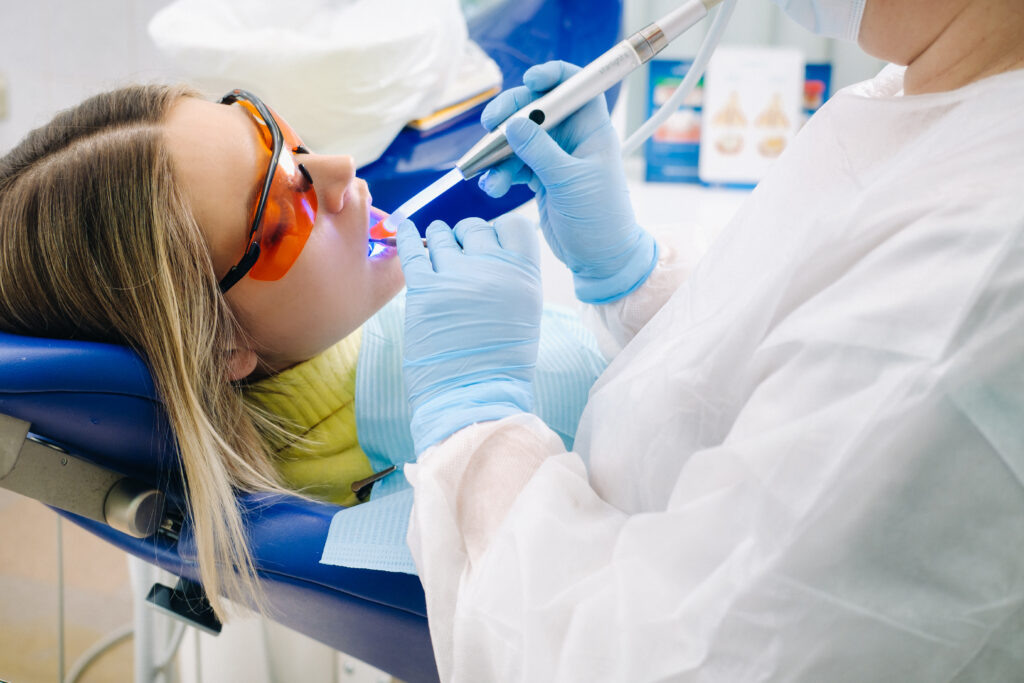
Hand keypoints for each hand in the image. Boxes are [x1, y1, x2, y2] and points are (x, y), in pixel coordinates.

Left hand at [397, 214, 542, 453]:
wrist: (473, 395)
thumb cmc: (500, 360)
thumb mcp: (525, 312)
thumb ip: (514, 276)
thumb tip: (492, 247)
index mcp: (524, 275)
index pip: (513, 225)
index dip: (498, 233)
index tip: (489, 246)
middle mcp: (493, 269)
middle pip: (475, 227)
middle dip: (466, 237)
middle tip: (460, 256)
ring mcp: (457, 277)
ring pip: (441, 235)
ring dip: (438, 240)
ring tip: (436, 253)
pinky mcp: (424, 290)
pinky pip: (411, 248)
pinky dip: (405, 235)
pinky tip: (404, 227)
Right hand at [478, 60, 656, 303]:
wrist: (599, 259)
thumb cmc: (599, 218)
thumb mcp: (569, 182)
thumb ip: (540, 151)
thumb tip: (513, 123)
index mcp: (591, 129)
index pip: (574, 86)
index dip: (552, 76)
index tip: (530, 81)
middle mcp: (572, 138)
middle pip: (536, 108)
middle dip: (510, 115)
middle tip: (489, 125)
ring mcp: (554, 157)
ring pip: (519, 138)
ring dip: (498, 152)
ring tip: (486, 172)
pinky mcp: (540, 178)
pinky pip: (513, 165)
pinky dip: (500, 173)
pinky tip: (492, 187)